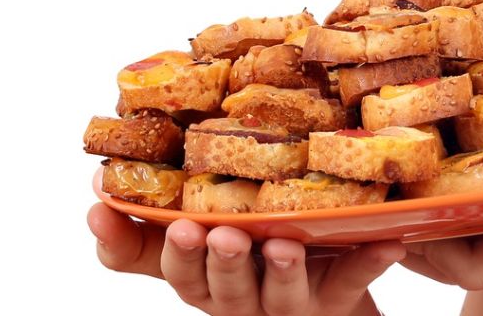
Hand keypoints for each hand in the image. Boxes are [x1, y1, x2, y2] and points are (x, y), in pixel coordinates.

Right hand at [87, 201, 404, 315]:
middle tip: (209, 232)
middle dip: (211, 261)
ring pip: (279, 296)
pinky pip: (353, 282)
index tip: (105, 212)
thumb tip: (96, 179)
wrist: (327, 289)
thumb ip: (153, 215)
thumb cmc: (253, 250)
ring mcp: (290, 303)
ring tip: (280, 246)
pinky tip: (386, 244)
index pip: (164, 266)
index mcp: (205, 276)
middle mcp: (241, 297)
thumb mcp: (199, 238)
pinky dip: (367, 265)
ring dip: (279, 271)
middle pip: (219, 289)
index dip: (127, 244)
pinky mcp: (336, 301)